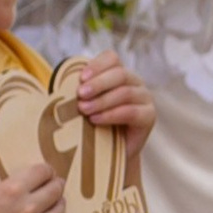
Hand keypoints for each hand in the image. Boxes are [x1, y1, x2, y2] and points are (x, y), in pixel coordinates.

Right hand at [0, 161, 67, 212]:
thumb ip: (4, 183)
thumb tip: (22, 178)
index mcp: (12, 190)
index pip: (43, 171)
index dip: (45, 170)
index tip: (45, 172)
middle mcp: (27, 209)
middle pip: (56, 190)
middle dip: (55, 184)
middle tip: (53, 184)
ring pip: (60, 211)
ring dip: (58, 204)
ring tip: (54, 202)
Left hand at [72, 54, 154, 170]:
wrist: (108, 154)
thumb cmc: (93, 126)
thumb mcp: (84, 103)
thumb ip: (80, 91)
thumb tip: (63, 83)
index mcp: (119, 73)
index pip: (112, 58)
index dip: (97, 65)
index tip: (80, 78)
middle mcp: (135, 83)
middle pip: (120, 74)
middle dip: (98, 84)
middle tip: (80, 95)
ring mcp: (145, 99)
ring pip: (125, 92)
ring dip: (102, 100)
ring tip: (84, 110)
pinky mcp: (149, 116)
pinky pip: (131, 111)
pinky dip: (111, 115)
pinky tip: (95, 120)